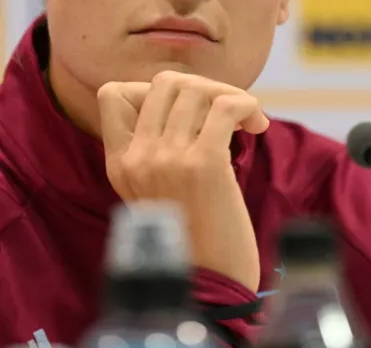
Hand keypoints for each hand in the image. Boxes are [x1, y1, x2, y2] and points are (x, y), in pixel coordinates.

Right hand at [97, 70, 269, 291]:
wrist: (209, 289)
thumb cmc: (195, 239)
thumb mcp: (156, 191)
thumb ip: (156, 150)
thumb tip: (189, 98)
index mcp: (119, 164)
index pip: (113, 93)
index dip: (152, 89)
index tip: (185, 111)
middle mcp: (137, 157)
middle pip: (164, 82)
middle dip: (203, 87)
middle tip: (227, 112)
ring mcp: (167, 159)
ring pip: (198, 90)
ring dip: (232, 97)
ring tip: (248, 122)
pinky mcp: (203, 165)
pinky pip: (226, 107)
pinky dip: (247, 106)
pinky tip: (258, 126)